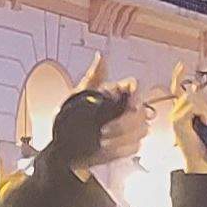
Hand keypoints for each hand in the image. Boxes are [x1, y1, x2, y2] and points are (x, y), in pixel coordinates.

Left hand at [41, 58, 166, 175]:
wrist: (64, 143)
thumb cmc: (71, 116)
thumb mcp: (79, 95)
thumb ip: (94, 77)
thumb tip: (100, 57)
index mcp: (117, 93)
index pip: (136, 89)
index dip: (136, 96)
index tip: (129, 106)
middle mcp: (127, 109)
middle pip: (142, 113)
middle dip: (124, 124)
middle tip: (104, 131)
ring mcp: (129, 128)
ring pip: (141, 131)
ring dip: (122, 138)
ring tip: (102, 142)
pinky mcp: (128, 145)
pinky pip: (135, 147)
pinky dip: (121, 149)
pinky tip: (106, 149)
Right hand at [170, 73, 206, 174]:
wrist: (203, 160)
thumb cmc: (205, 144)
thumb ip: (203, 104)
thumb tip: (198, 88)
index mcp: (181, 111)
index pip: (176, 89)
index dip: (178, 75)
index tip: (181, 65)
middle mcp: (175, 113)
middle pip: (191, 93)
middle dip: (206, 103)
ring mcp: (175, 118)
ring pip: (192, 99)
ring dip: (205, 109)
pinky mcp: (177, 122)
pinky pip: (192, 107)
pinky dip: (202, 113)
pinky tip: (204, 123)